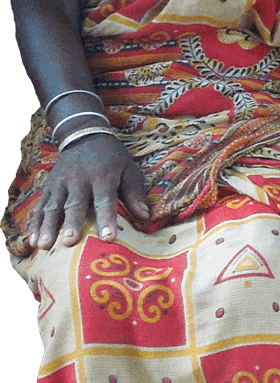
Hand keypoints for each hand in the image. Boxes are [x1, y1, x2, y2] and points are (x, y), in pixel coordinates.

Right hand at [29, 133, 150, 249]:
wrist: (84, 136)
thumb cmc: (112, 159)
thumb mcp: (128, 170)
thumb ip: (135, 195)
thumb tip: (145, 218)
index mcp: (102, 177)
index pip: (105, 200)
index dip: (106, 219)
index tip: (108, 238)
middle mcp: (78, 180)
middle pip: (74, 205)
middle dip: (71, 224)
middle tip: (69, 243)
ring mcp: (60, 184)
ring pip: (52, 207)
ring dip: (47, 227)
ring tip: (43, 246)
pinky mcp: (48, 187)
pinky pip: (39, 206)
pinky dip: (34, 223)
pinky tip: (31, 240)